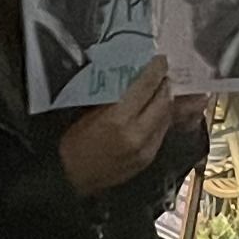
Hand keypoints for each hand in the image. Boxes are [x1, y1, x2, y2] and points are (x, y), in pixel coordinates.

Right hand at [60, 59, 178, 195]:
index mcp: (118, 118)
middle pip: (162, 101)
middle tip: (162, 73)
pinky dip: (162, 118)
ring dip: (165, 101)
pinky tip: (156, 111)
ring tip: (161, 89)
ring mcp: (146, 149)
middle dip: (164, 84)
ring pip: (166, 117)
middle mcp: (137, 133)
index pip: (146, 87)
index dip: (156, 70)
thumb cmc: (74, 142)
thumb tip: (130, 77)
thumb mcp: (88, 112)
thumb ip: (112, 95)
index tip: (161, 59)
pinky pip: (162, 132)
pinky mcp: (148, 159)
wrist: (72, 179)